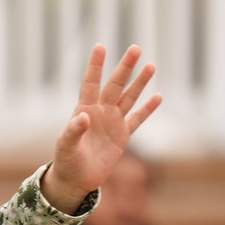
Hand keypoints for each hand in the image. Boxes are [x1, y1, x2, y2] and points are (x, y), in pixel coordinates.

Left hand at [43, 44, 161, 210]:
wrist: (76, 178)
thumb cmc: (66, 160)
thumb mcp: (66, 146)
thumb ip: (73, 131)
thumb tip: (82, 116)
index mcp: (84, 109)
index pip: (91, 83)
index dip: (95, 65)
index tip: (100, 46)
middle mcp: (100, 111)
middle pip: (115, 85)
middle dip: (125, 67)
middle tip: (135, 48)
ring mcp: (113, 121)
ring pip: (129, 97)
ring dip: (139, 82)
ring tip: (150, 65)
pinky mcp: (123, 135)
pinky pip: (137, 118)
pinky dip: (148, 108)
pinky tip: (158, 96)